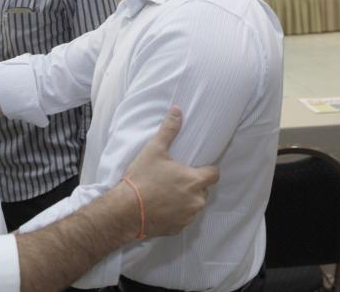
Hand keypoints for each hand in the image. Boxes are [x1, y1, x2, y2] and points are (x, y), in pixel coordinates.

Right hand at [123, 105, 218, 237]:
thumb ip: (169, 130)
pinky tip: (162, 206)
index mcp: (194, 181)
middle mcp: (196, 201)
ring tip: (168, 192)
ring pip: (194, 205)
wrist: (125, 211)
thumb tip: (177, 110)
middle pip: (204, 190)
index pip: (214, 174)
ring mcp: (188, 217)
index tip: (198, 166)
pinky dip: (177, 213)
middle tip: (176, 177)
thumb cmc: (141, 179)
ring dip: (186, 199)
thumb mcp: (154, 150)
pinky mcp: (178, 229)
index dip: (208, 168)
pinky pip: (183, 218)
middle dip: (194, 184)